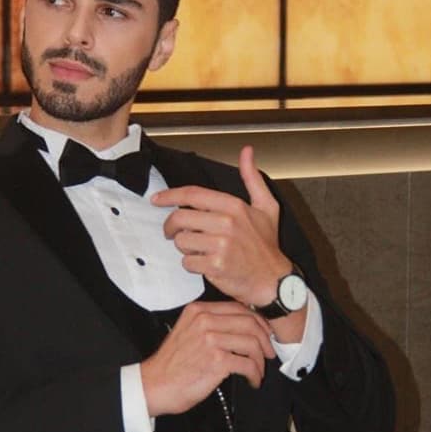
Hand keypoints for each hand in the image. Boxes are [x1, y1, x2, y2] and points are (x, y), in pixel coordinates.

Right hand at [140, 301, 274, 417]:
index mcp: (198, 311)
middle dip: (264, 340)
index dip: (257, 321)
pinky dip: (254, 374)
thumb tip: (241, 329)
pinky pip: (247, 364)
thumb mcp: (186, 332)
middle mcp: (205, 321)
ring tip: (258, 371)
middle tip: (268, 354)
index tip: (264, 334)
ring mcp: (211, 339)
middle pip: (249, 323)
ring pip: (252, 343)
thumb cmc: (171, 365)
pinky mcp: (216, 360)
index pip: (238, 309)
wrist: (154, 385)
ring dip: (260, 361)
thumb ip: (209, 325)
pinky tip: (251, 380)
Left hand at [151, 145, 290, 306]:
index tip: (156, 200)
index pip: (192, 194)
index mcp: (234, 206)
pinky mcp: (215, 266)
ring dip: (184, 247)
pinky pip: (187, 262)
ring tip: (198, 249)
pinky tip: (204, 264)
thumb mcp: (266, 206)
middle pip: (180, 218)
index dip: (169, 196)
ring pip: (181, 241)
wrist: (273, 280)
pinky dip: (192, 265)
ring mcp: (220, 245)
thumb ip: (252, 178)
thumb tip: (247, 151)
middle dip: (171, 226)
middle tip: (172, 232)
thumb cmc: (266, 245)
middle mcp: (226, 223)